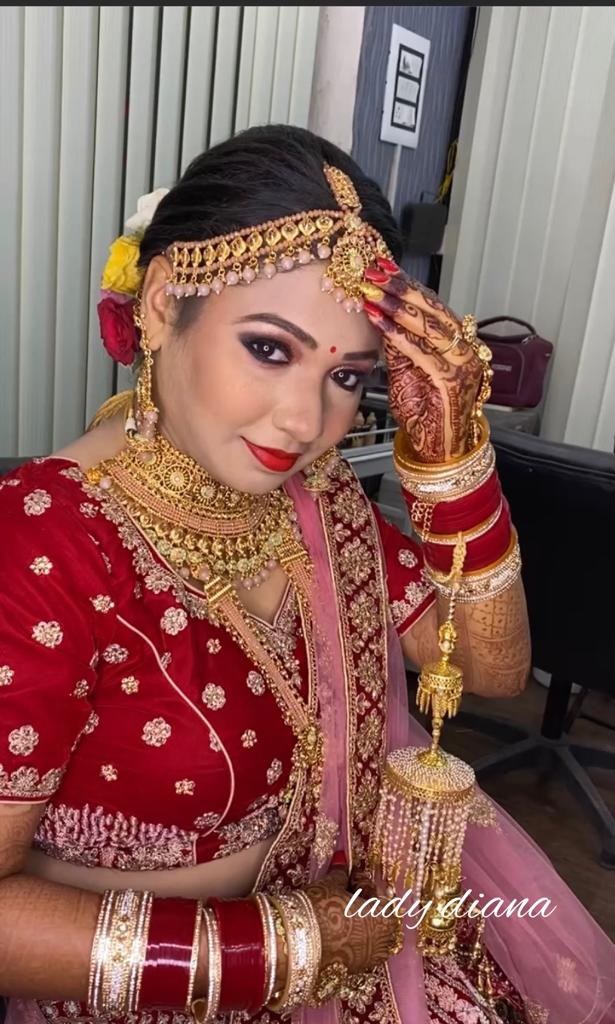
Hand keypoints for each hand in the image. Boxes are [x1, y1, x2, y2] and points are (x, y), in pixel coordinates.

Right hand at [304, 866, 401, 976]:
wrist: (296, 946)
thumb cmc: (320, 910)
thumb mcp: (330, 885)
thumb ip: (341, 873)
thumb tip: (342, 858)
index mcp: (386, 917)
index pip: (381, 894)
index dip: (362, 883)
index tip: (348, 877)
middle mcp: (383, 942)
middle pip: (378, 917)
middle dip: (363, 903)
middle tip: (344, 892)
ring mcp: (369, 960)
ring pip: (369, 935)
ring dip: (358, 922)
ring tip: (337, 911)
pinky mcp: (352, 971)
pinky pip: (358, 949)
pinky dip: (351, 938)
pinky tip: (333, 929)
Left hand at [362, 258, 483, 462]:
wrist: (439, 449)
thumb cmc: (424, 412)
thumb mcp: (408, 369)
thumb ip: (400, 344)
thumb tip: (380, 313)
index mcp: (457, 343)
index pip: (432, 305)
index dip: (407, 285)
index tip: (382, 268)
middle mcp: (465, 350)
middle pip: (433, 310)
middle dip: (402, 289)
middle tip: (374, 274)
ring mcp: (462, 366)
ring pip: (431, 327)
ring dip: (399, 308)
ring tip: (374, 293)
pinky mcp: (452, 383)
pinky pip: (424, 353)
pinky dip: (402, 337)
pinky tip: (382, 324)